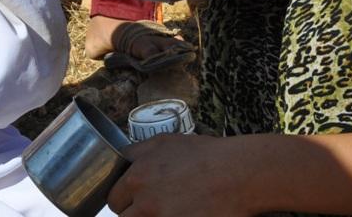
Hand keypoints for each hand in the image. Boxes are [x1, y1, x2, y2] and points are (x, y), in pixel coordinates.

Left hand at [108, 134, 254, 215]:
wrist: (238, 173)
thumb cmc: (205, 154)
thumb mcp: (164, 142)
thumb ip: (138, 152)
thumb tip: (123, 159)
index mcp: (138, 178)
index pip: (114, 199)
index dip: (124, 199)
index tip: (131, 199)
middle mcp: (146, 202)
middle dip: (134, 213)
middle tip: (150, 207)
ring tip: (166, 209)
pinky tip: (182, 213)